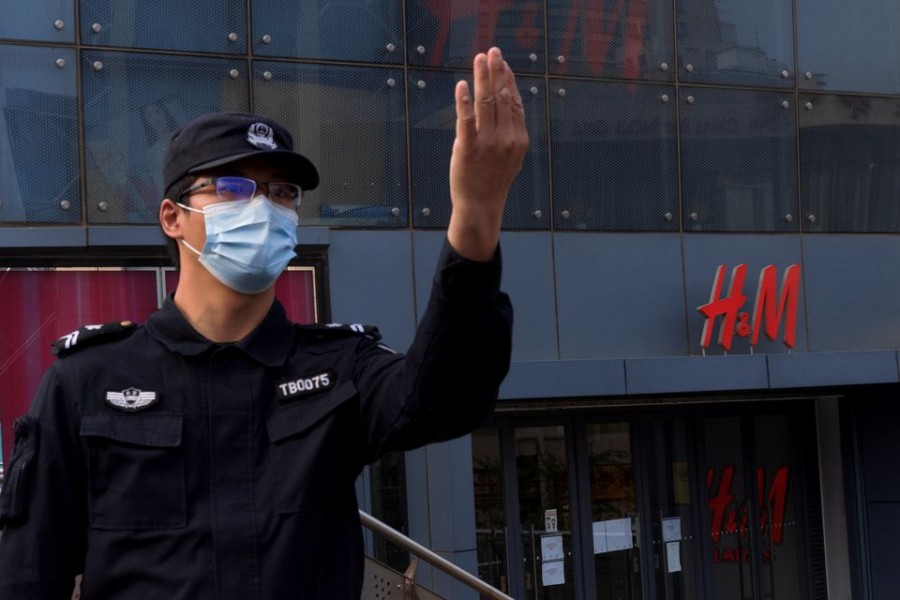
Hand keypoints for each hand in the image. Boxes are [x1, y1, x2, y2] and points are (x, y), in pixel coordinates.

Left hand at [448, 47, 529, 260]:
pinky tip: (463, 85)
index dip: (508, 79)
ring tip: (479, 59)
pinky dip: (464, 101)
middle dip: (496, 71)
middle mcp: (506, 138)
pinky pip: (466, 120)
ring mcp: (487, 143)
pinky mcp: (468, 149)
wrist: (481, 206)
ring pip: (485, 103)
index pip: (514, 101)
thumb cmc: (493, 180)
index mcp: (519, 138)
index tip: (502, 62)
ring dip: (482, 77)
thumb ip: (511, 131)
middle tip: (491, 51)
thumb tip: (508, 104)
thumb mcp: (512, 156)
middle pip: (501, 97)